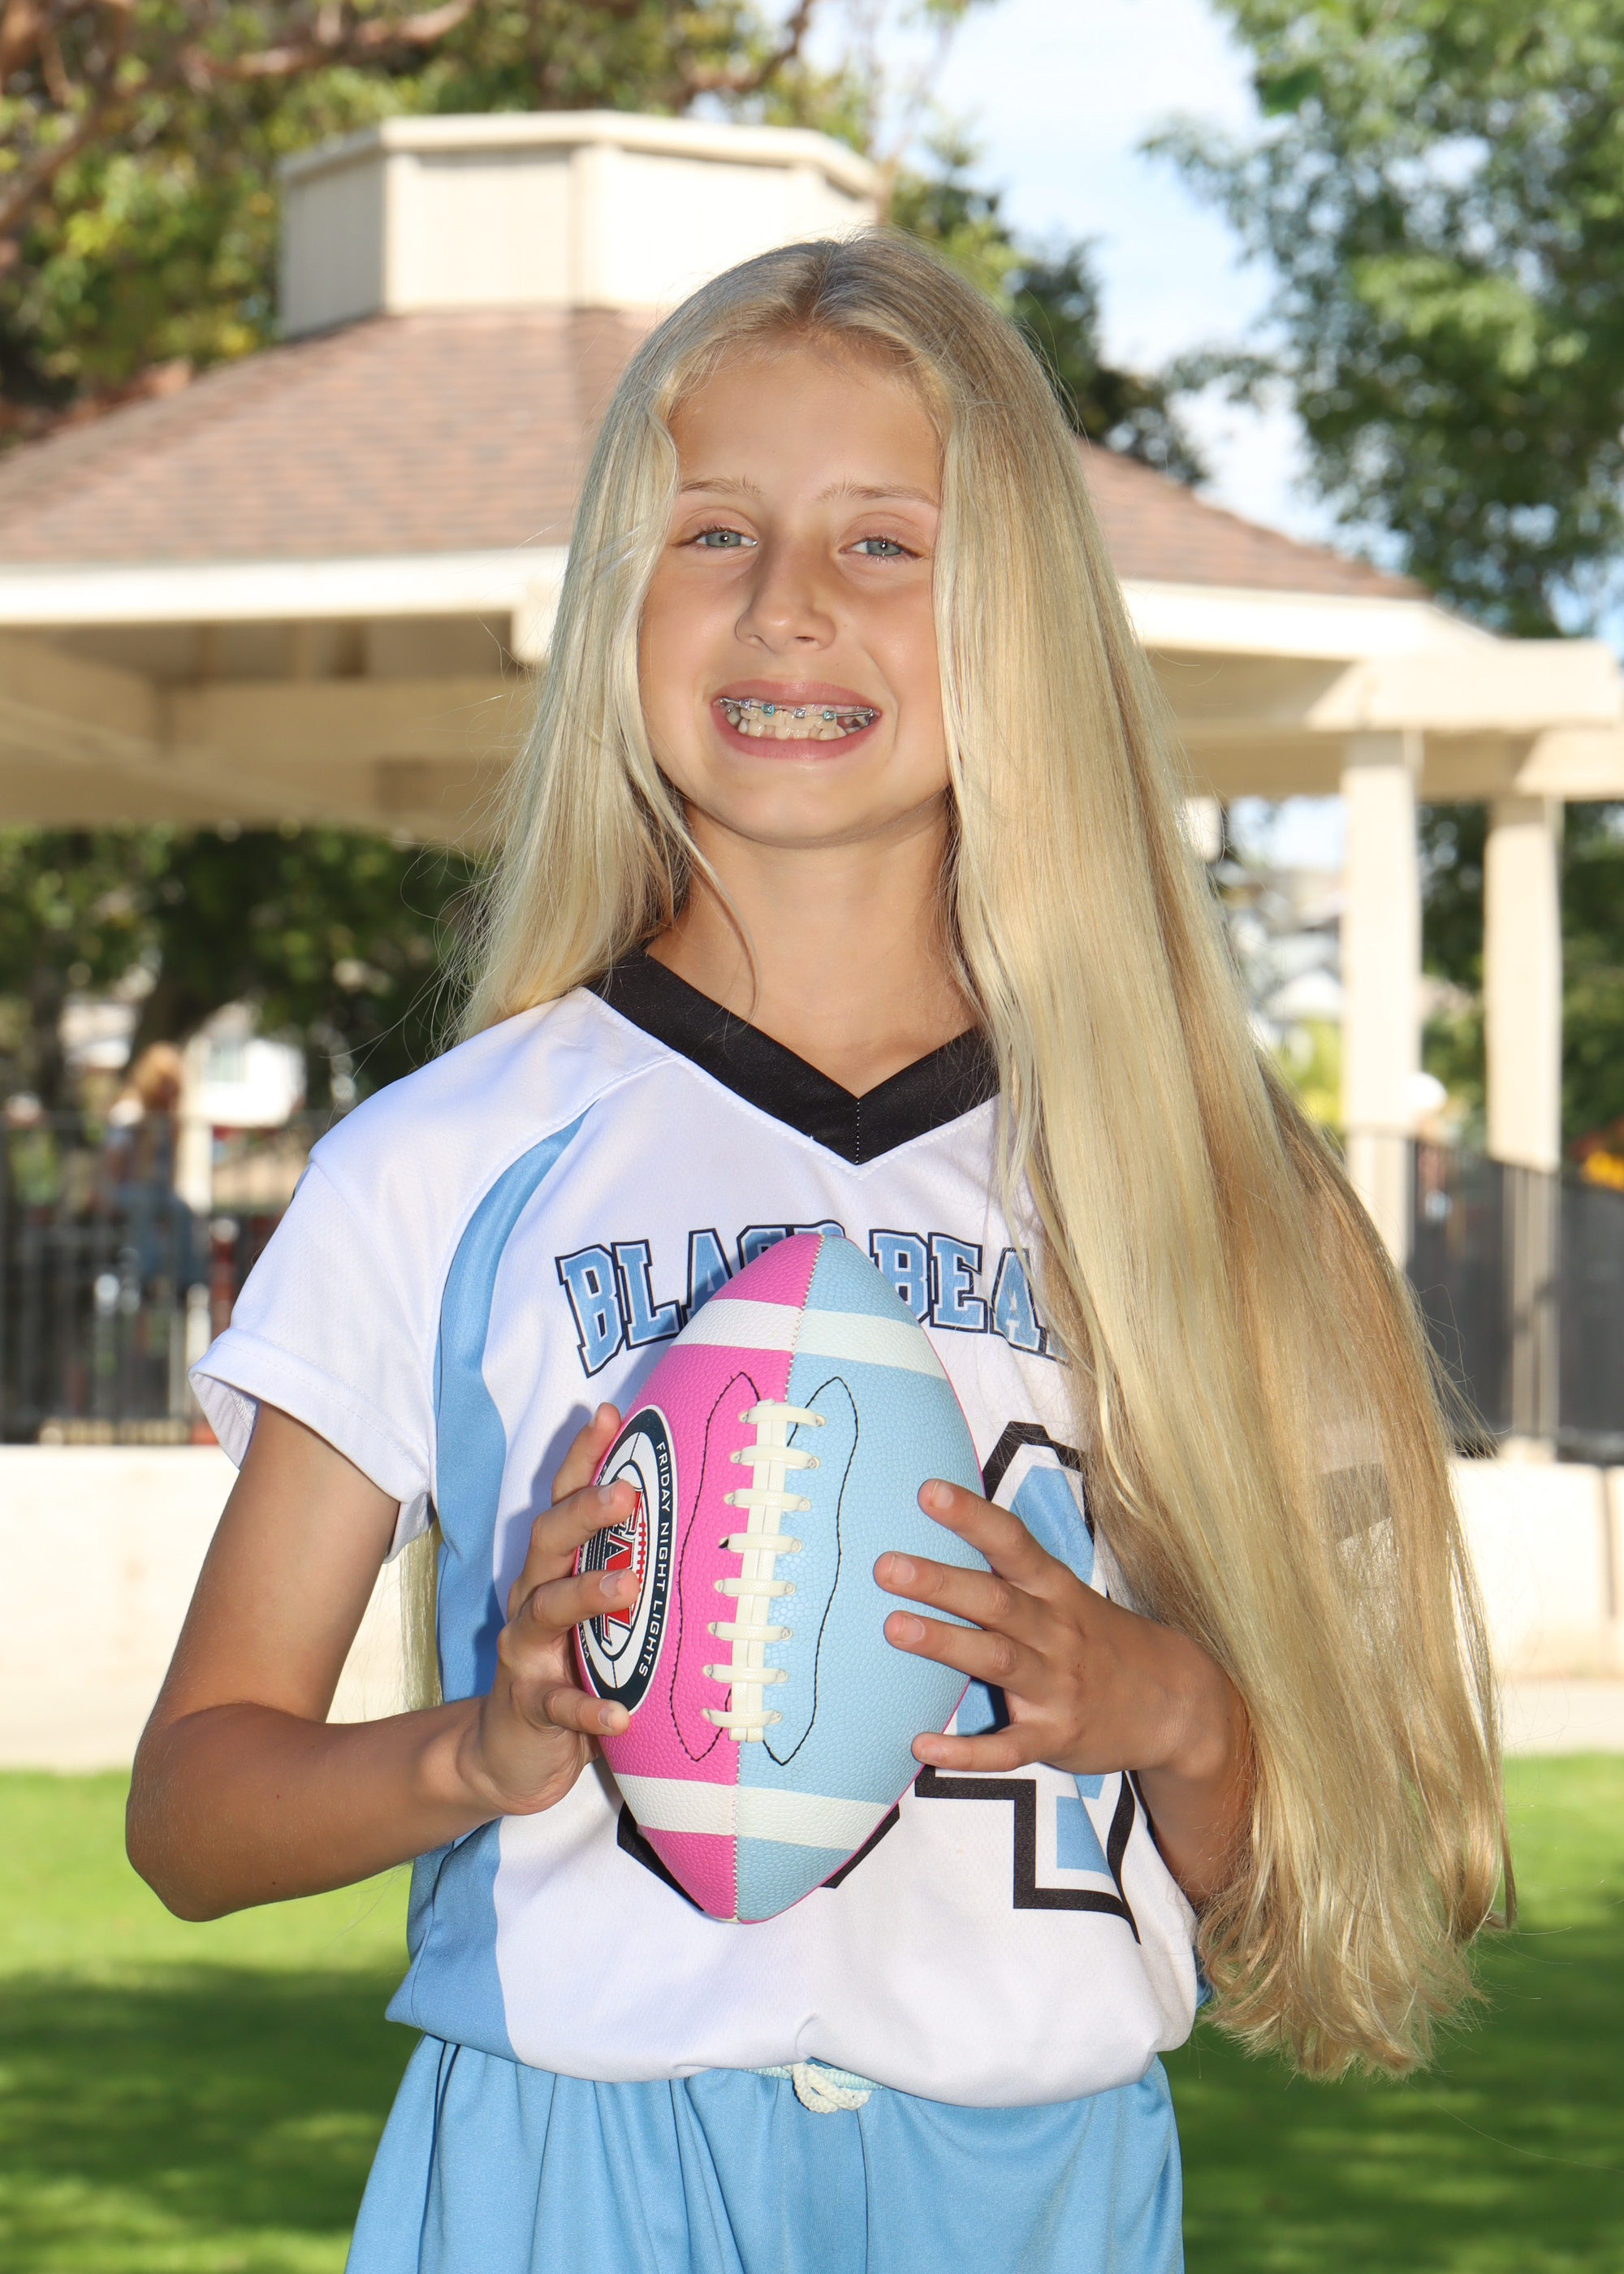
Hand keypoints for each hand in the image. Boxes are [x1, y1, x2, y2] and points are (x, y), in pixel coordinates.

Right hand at [455, 1404, 637, 1818]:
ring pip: (547, 1610)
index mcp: (552, 1570)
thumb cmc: (569, 1668)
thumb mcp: (594, 1614)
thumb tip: (692, 1520)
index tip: (607, 1415)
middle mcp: (532, 1598)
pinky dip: (588, 1709)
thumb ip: (624, 1571)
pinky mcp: (529, 1705)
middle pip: (547, 1542)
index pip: (562, 1501)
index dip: (582, 1458)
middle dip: (584, 1513)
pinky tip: (620, 1714)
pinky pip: (558, 1705)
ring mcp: (527, 1652)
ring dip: (587, 1594)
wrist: (510, 1753)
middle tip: (626, 1495)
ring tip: (629, 1588)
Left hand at [875, 1479, 1248, 1902]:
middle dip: (942, 1582)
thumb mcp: (1065, 1597)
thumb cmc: (1098, 1640)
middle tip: (887, 1567)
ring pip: (998, 1661)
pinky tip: (922, 1745)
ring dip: (946, 1644)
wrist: (1176, 1704)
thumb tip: (938, 1537)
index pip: (1012, 1543)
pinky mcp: (1056, 1737)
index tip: (927, 1492)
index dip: (971, 1516)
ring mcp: (1058, 1687)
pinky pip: (1008, 1748)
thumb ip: (1012, 1575)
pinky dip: (967, 1752)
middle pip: (996, 1601)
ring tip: (893, 1627)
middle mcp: (1056, 1632)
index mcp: (1056, 1591)